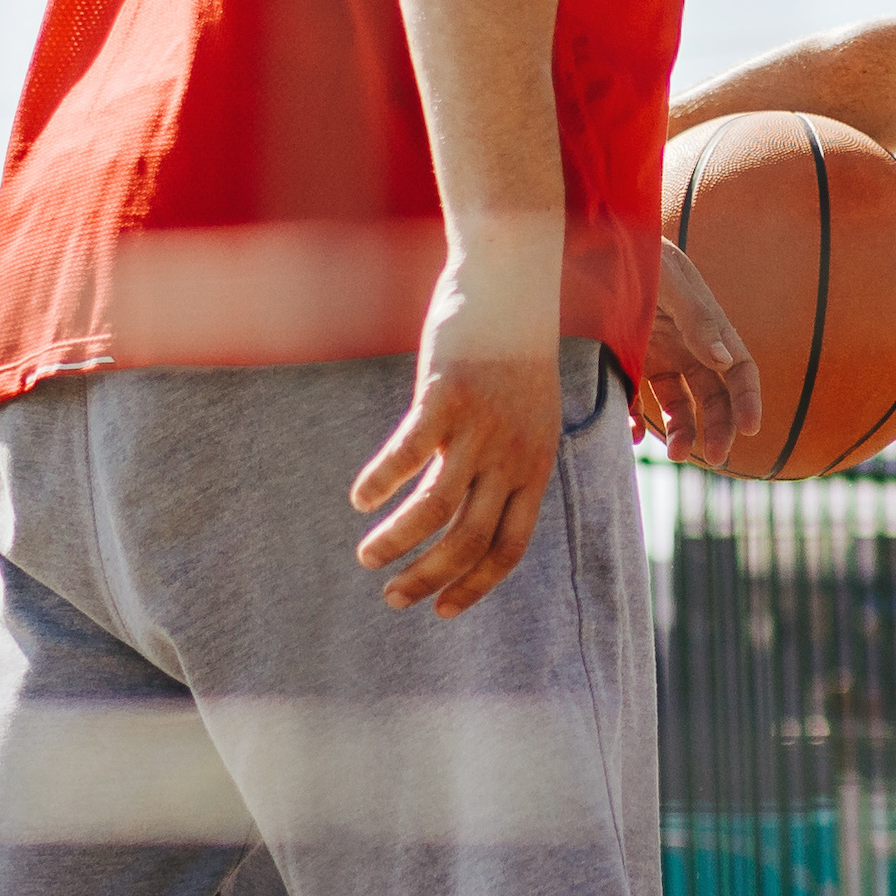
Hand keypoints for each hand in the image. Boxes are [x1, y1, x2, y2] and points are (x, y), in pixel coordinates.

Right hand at [348, 261, 566, 613]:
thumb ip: (505, 460)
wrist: (513, 284)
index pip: (509, 548)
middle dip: (428, 578)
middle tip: (392, 597)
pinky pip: (408, 455)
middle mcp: (511, 456)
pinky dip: (381, 481)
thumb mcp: (527, 416)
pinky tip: (361, 498)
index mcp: (534, 467)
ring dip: (397, 542)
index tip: (444, 610)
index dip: (475, 586)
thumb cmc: (513, 353)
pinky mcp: (447, 397)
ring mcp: (481, 429)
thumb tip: (471, 502)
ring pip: (434, 510)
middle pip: (468, 541)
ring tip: (367, 556)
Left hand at [632, 236, 767, 466]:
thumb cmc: (631, 251)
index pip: (740, 369)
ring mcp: (656, 356)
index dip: (749, 399)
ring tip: (677, 455)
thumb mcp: (668, 278)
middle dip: (721, 427)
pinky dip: (638, 423)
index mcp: (706, 325)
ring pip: (680, 405)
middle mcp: (687, 345)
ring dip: (684, 432)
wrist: (584, 239)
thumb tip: (726, 362)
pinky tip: (634, 435)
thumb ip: (697, 318)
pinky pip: (637, 403)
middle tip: (716, 457)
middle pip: (715, 396)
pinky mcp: (625, 364)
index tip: (750, 429)